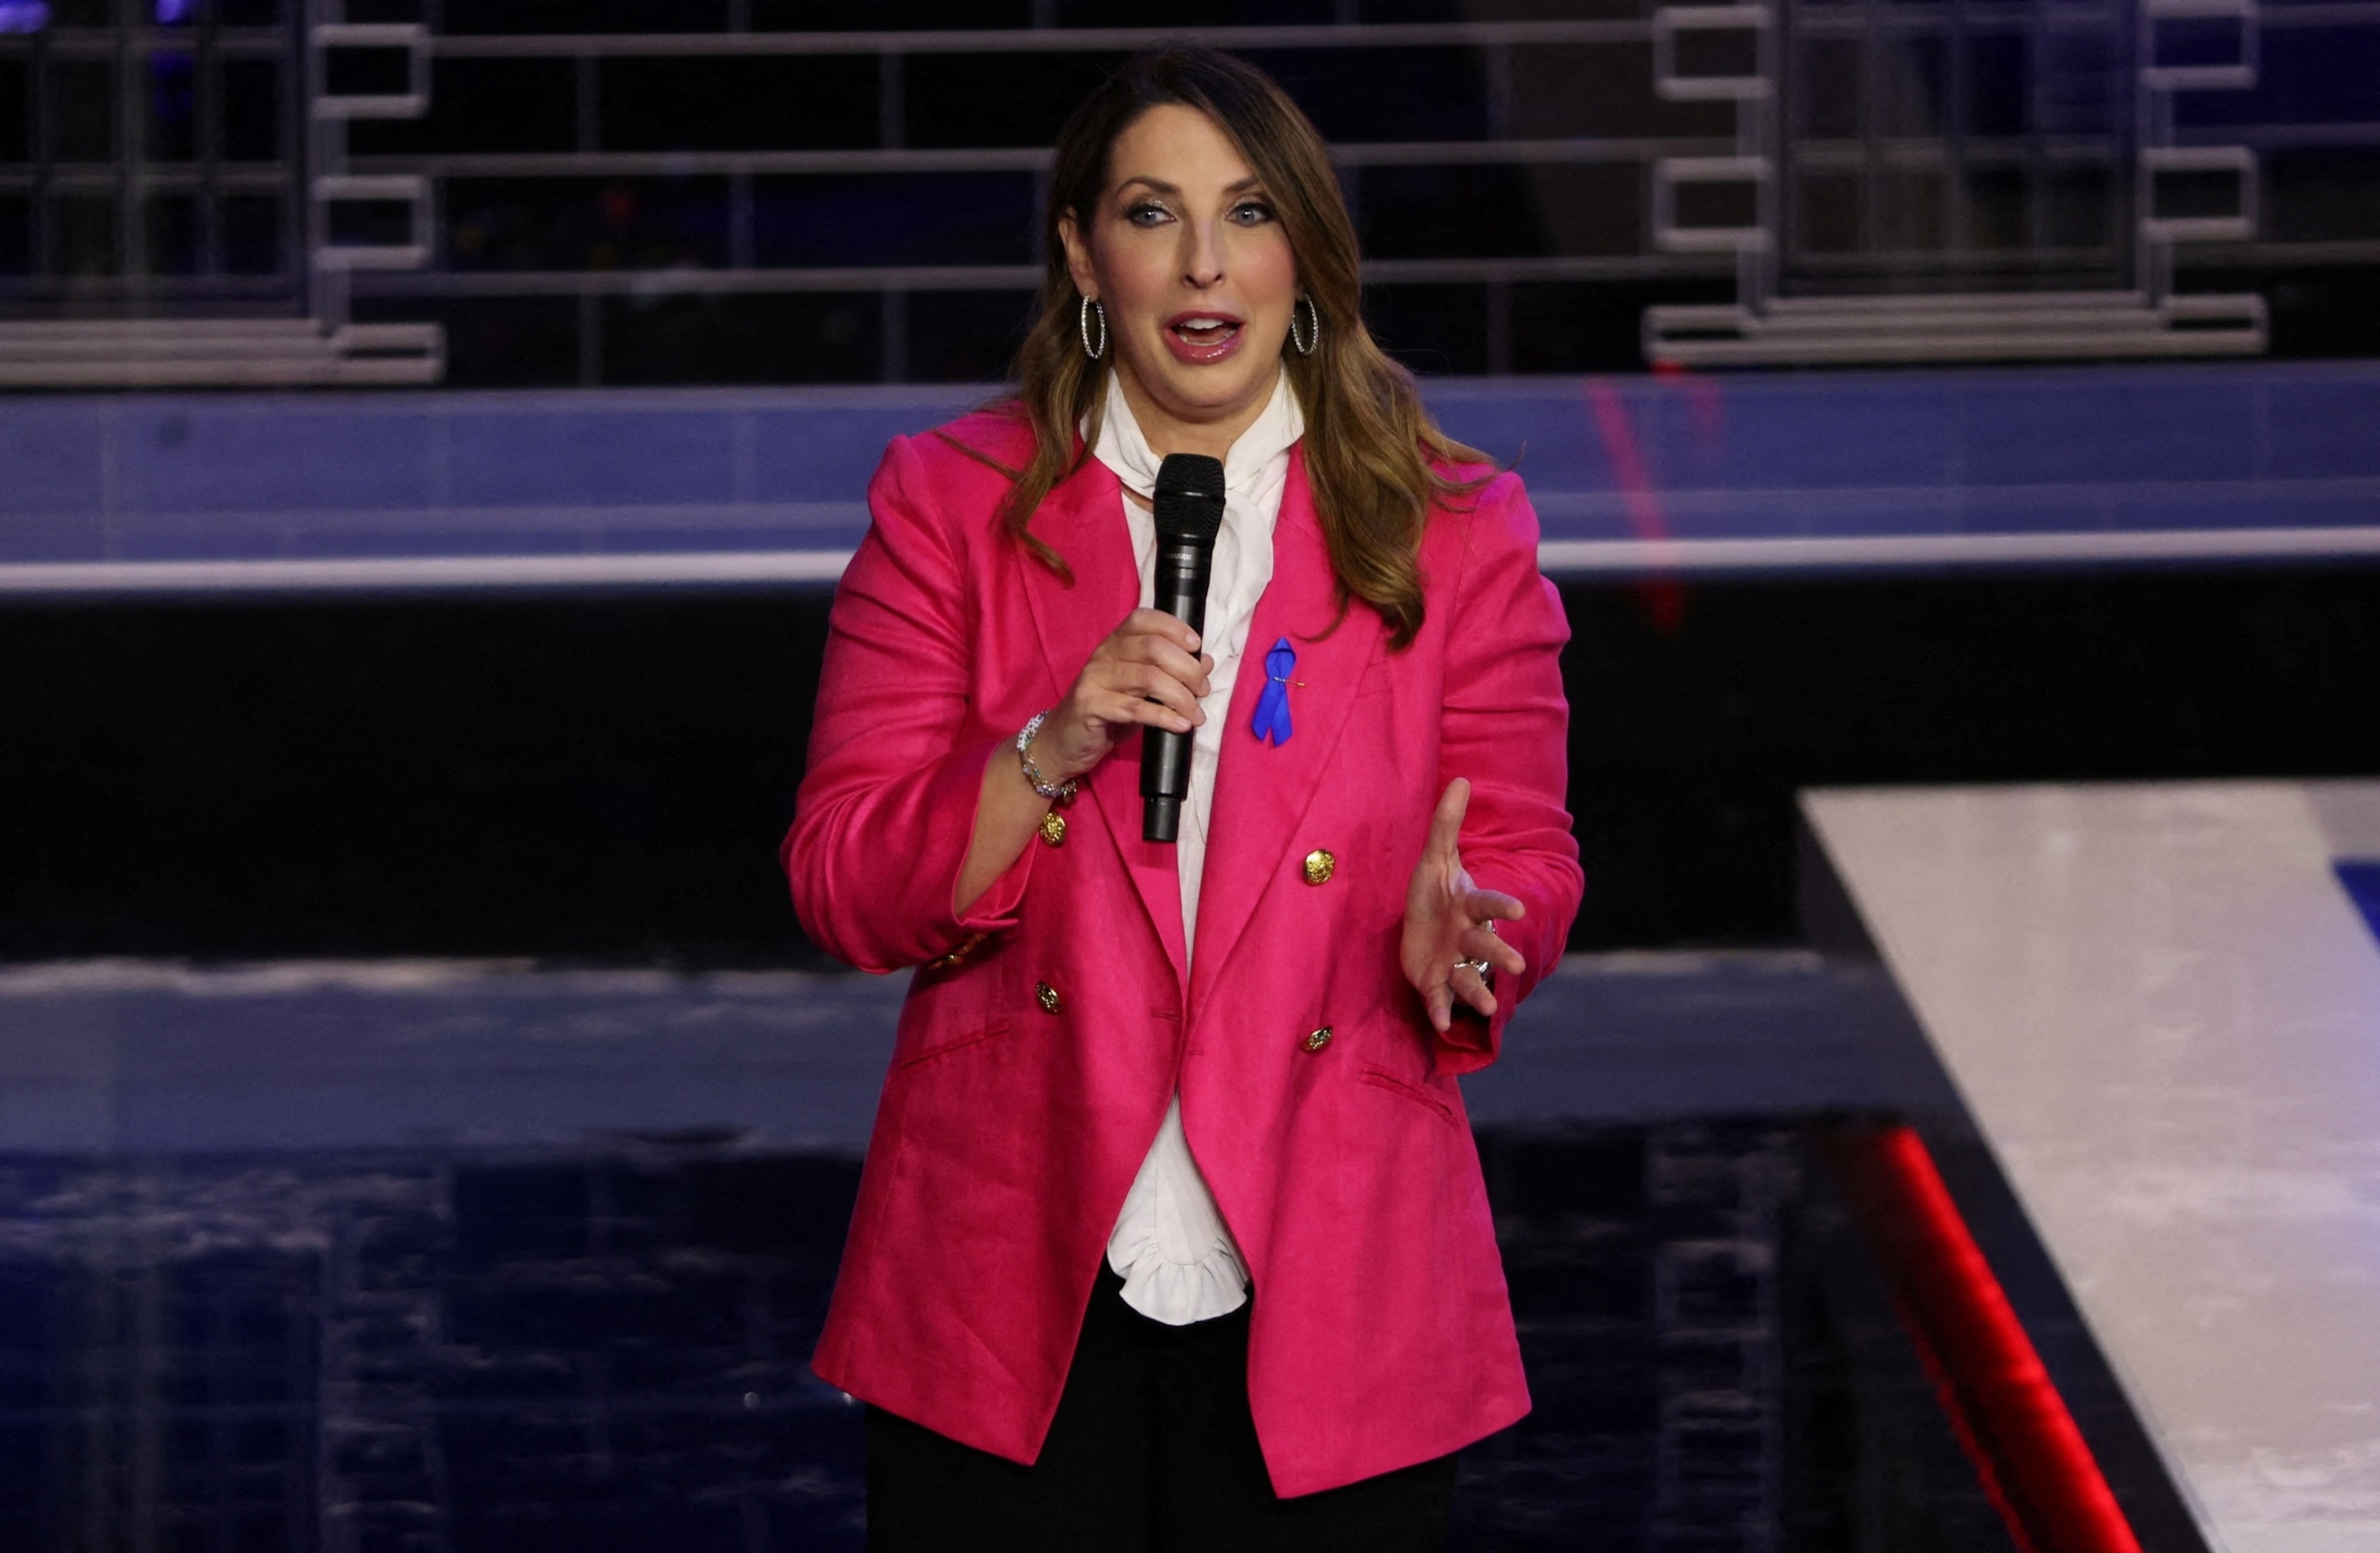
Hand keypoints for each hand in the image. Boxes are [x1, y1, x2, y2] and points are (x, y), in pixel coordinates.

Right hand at [1033, 609, 1215, 782]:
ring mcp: (1094, 679)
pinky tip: (1181, 725)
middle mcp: (1103, 655)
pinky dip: (1164, 717)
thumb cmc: (1107, 712)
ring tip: (1196, 714)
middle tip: (1203, 691)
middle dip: (1187, 669)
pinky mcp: (1090, 706)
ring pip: (1149, 677)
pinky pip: (1135, 708)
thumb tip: (1205, 662)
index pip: (1144, 619)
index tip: (1197, 647)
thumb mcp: (1140, 690)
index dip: (1174, 627)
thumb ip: (1168, 673)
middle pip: (1154, 648)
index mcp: (1115, 643)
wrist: (1064, 742)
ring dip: (1181, 697)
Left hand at [1400, 779, 1527, 1032]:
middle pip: (1485, 945)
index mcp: (1469, 906)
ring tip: (1485, 1008)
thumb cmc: (1434, 893)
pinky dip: (1442, 1012)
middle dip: (1499, 955)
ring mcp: (1453, 962)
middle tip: (1515, 967)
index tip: (1518, 912)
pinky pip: (1440, 999)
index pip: (1488, 905)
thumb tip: (1461, 779)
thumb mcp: (1435, 858)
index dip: (1502, 908)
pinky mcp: (1435, 983)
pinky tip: (1441, 1024)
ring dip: (1477, 992)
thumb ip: (1446, 823)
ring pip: (1469, 978)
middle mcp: (1467, 936)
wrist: (1422, 928)